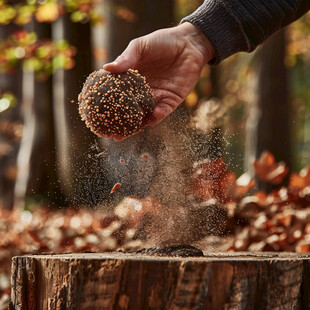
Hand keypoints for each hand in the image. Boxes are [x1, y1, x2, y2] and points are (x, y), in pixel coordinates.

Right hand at [103, 22, 214, 139]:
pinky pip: (162, 112)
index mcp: (132, 80)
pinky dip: (157, 115)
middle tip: (111, 134)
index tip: (98, 117)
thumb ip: (126, 58)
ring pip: (145, 116)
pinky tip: (153, 115)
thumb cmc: (163, 42)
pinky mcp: (171, 101)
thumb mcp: (141, 47)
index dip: (109, 107)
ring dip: (137, 125)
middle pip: (130, 112)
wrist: (189, 43)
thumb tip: (106, 68)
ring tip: (126, 133)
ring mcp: (157, 98)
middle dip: (121, 124)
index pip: (118, 97)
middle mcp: (143, 92)